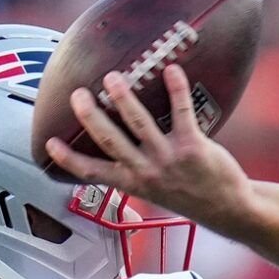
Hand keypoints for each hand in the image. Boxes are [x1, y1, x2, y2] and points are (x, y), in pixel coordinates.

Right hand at [44, 63, 258, 231]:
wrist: (228, 209)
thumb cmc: (189, 195)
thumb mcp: (155, 190)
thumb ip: (136, 170)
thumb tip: (117, 140)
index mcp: (133, 183)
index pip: (94, 173)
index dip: (70, 159)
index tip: (50, 143)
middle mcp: (147, 172)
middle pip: (111, 141)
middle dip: (91, 116)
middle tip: (78, 94)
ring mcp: (169, 159)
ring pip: (141, 124)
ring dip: (124, 98)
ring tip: (112, 77)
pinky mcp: (194, 147)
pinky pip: (182, 112)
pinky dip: (177, 88)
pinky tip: (172, 69)